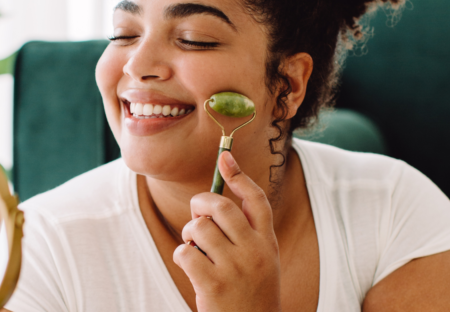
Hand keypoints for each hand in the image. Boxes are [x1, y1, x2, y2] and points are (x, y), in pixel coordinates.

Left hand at [173, 151, 281, 311]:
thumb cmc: (250, 292)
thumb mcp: (261, 260)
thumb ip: (245, 233)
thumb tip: (212, 201)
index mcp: (268, 243)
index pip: (257, 201)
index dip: (240, 176)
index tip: (225, 157)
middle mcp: (255, 252)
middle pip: (221, 207)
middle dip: (201, 203)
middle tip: (196, 216)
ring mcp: (235, 268)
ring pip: (199, 228)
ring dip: (189, 233)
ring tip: (194, 247)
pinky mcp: (213, 285)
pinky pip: (185, 253)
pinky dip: (182, 255)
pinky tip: (190, 265)